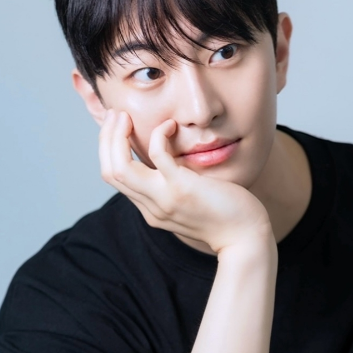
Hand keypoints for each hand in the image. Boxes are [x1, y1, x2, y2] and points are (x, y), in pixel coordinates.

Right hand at [98, 109, 271, 253]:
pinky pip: (158, 155)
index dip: (108, 149)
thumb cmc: (228, 216)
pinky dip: (159, 134)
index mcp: (152, 210)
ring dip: (117, 136)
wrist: (246, 238)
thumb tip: (170, 162)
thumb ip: (175, 187)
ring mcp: (165, 199)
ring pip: (120, 167)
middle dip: (106, 138)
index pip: (115, 178)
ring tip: (125, 116)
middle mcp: (152, 207)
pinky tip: (171, 125)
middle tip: (115, 115)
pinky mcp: (182, 189)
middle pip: (110, 172)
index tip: (116, 127)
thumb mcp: (192, 203)